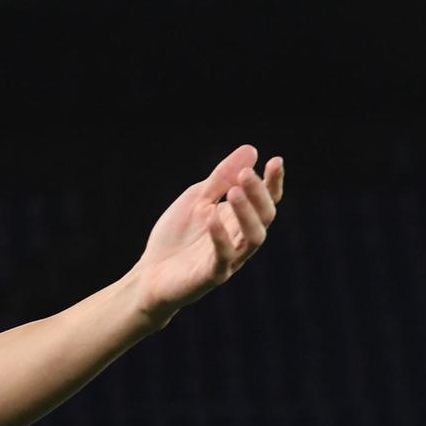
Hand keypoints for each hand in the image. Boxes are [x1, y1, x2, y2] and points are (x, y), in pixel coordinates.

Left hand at [132, 145, 285, 320]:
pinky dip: (219, 235)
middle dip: (258, 193)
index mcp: (239, 219)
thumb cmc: (176, 236)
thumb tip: (251, 150)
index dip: (273, 182)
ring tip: (234, 192)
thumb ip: (221, 178)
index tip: (275, 160)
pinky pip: (223, 256)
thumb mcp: (196, 199)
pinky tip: (211, 216)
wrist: (150, 273)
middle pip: (265, 216)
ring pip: (254, 237)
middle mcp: (241, 238)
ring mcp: (230, 259)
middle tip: (245, 173)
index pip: (266, 200)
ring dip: (246, 213)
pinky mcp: (213, 275)